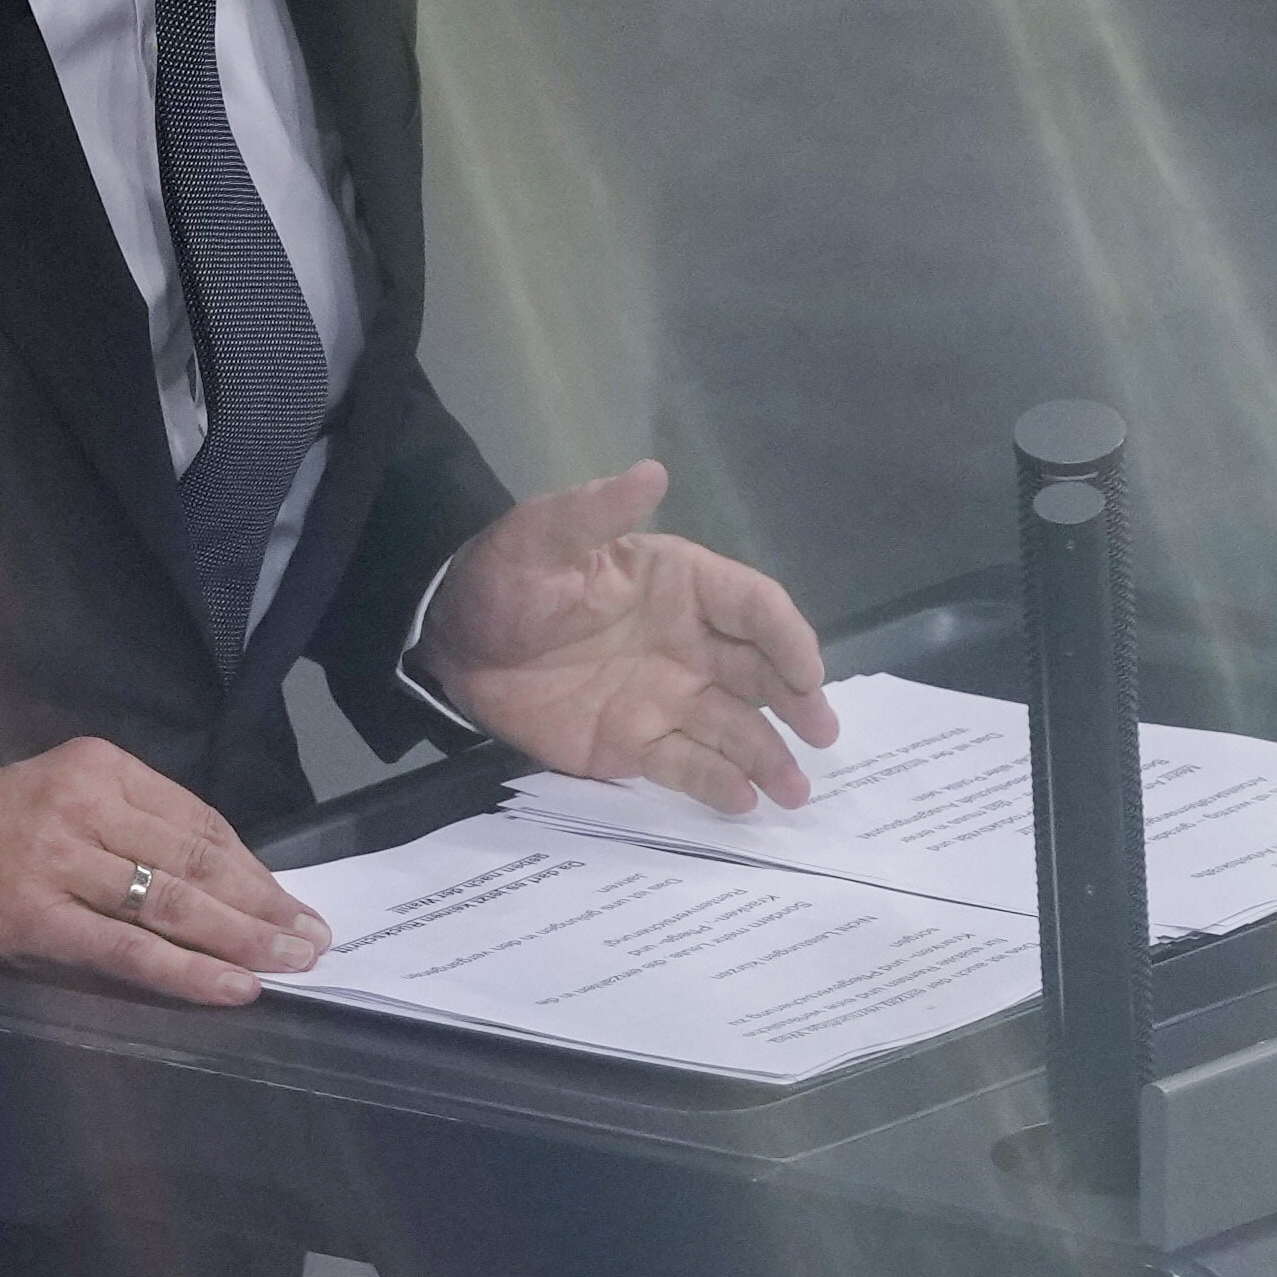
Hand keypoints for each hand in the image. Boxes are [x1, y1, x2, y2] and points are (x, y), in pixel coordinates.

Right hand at [0, 736, 328, 1004]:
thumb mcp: (62, 799)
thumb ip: (131, 829)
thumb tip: (222, 884)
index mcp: (101, 767)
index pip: (200, 820)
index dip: (255, 868)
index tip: (293, 901)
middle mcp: (85, 803)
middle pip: (198, 860)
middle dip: (265, 905)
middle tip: (313, 939)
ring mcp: (58, 857)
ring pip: (173, 902)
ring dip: (243, 939)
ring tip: (290, 964)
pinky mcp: (33, 913)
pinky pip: (127, 948)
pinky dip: (187, 970)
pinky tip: (230, 987)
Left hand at [422, 461, 839, 813]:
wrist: (451, 640)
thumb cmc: (506, 578)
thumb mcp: (544, 535)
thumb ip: (600, 511)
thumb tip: (653, 473)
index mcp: (682, 585)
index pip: (753, 607)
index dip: (787, 638)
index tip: (806, 673)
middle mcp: (690, 643)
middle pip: (761, 671)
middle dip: (799, 701)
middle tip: (825, 733)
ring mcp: (666, 697)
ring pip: (733, 726)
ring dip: (769, 755)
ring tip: (795, 791)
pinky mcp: (634, 744)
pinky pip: (686, 765)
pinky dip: (717, 784)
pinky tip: (743, 803)